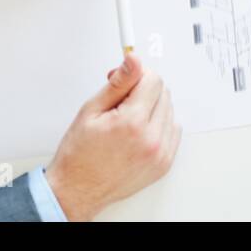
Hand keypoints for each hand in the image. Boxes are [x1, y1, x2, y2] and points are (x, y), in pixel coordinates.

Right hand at [45, 54, 180, 220]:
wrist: (77, 190)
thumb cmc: (79, 154)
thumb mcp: (91, 110)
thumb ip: (118, 83)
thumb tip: (134, 61)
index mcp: (132, 123)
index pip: (153, 80)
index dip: (138, 76)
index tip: (126, 81)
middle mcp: (151, 139)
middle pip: (163, 93)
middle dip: (144, 92)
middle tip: (121, 103)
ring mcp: (160, 153)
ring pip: (169, 111)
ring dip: (152, 109)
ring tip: (127, 122)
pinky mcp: (164, 163)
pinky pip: (172, 131)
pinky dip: (159, 127)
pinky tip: (138, 133)